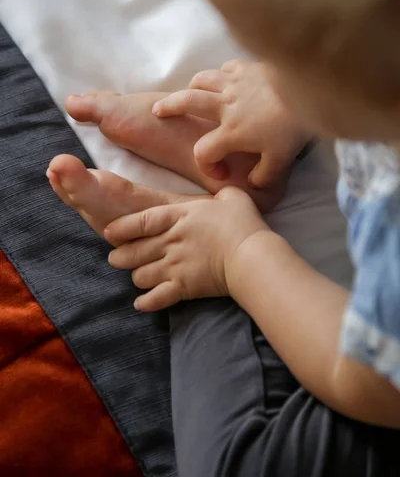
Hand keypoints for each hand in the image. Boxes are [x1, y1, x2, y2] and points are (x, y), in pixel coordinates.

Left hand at [104, 187, 266, 311]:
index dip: (121, 228)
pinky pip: (156, 299)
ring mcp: (174, 266)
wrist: (251, 256)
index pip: (139, 222)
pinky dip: (146, 302)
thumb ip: (219, 193)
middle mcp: (169, 242)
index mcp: (177, 217)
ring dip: (137, 277)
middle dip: (120, 256)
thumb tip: (222, 193)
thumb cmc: (243, 223)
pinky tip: (141, 303)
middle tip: (116, 258)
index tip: (110, 233)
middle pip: (133, 251)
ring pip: (140, 276)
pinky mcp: (183, 288)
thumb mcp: (231, 196)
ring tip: (139, 276)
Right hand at [153, 59, 308, 187]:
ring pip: (202, 80)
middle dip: (169, 108)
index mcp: (231, 132)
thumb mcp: (281, 161)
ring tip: (187, 92)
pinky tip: (224, 80)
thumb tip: (253, 183)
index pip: (204, 152)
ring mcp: (235, 83)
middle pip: (186, 102)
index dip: (207, 166)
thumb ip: (264, 176)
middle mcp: (225, 106)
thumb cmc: (293, 128)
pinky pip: (225, 67)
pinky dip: (220, 75)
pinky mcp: (247, 68)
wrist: (309, 89)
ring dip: (191, 87)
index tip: (221, 172)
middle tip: (158, 111)